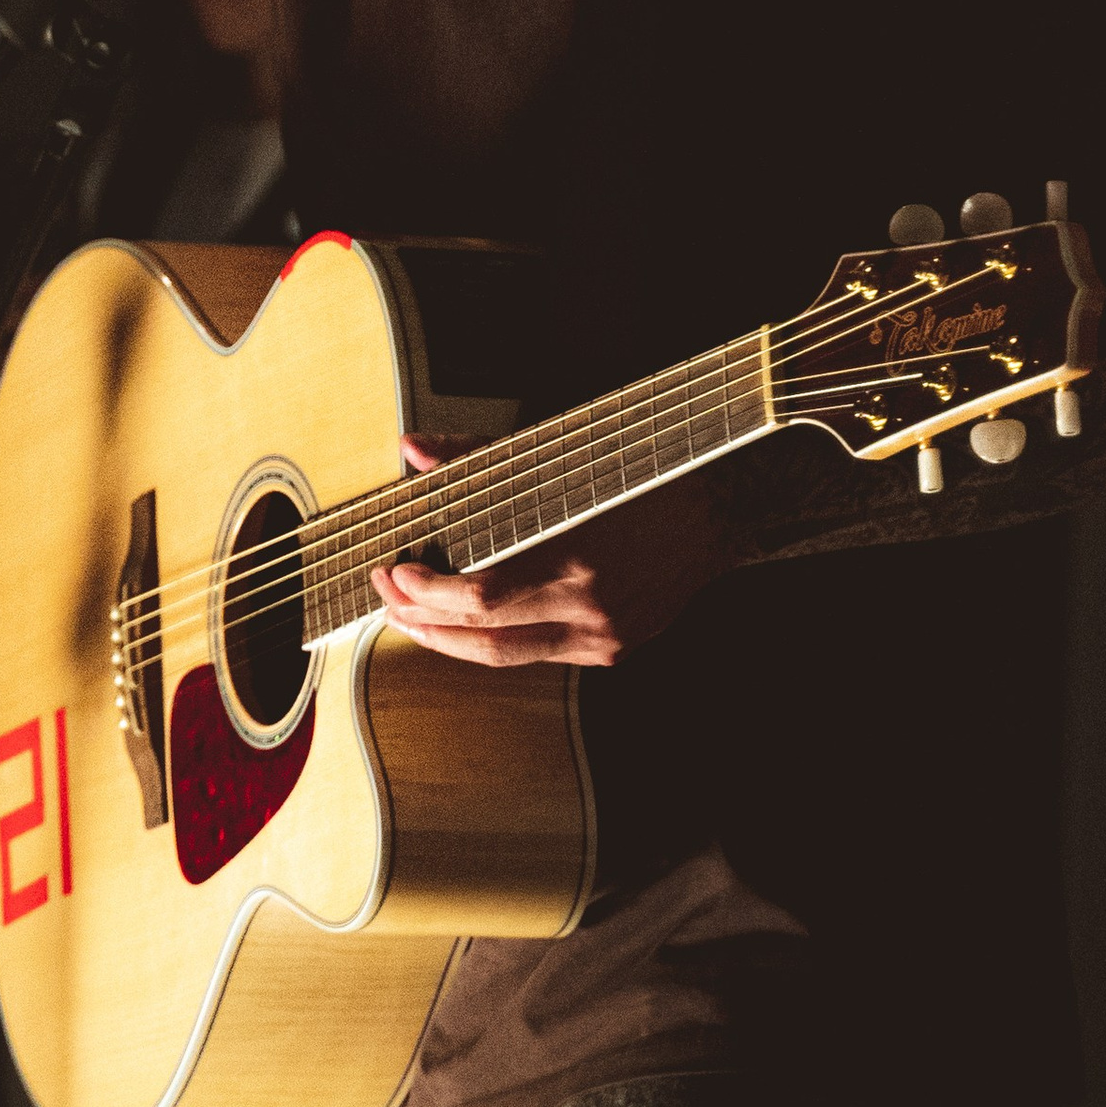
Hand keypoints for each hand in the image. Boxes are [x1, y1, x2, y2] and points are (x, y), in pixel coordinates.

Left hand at [368, 436, 724, 669]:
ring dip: (450, 640)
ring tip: (413, 619)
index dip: (428, 593)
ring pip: (507, 656)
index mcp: (576, 554)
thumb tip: (415, 450)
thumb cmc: (636, 474)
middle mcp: (591, 606)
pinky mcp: (613, 650)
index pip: (481, 596)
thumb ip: (478, 457)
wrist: (717, 510)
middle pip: (485, 635)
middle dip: (423, 618)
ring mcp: (605, 635)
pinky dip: (499, 639)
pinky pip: (540, 653)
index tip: (394, 572)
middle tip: (388, 598)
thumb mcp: (556, 454)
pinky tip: (471, 624)